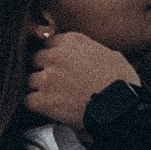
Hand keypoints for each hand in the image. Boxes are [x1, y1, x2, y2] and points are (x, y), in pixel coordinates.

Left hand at [23, 29, 140, 127]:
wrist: (120, 106)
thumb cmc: (122, 83)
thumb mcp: (111, 55)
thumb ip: (91, 51)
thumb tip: (91, 56)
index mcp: (73, 41)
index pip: (49, 42)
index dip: (53, 55)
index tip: (57, 64)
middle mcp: (56, 56)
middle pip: (36, 59)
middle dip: (43, 70)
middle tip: (54, 81)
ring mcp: (48, 78)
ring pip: (30, 80)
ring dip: (38, 88)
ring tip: (52, 97)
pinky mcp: (44, 100)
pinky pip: (28, 100)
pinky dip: (35, 105)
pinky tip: (45, 108)